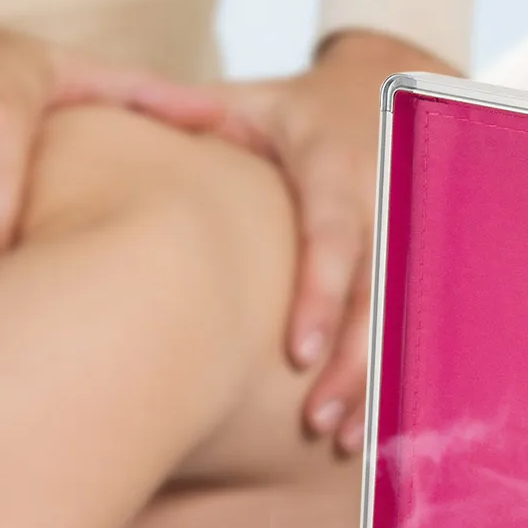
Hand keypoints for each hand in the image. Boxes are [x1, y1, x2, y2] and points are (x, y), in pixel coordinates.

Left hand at [128, 31, 456, 452]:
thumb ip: (190, 125)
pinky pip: (415, 325)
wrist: (384, 88)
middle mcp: (383, 200)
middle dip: (353, 361)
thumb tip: (106, 139)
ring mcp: (411, 234)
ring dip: (376, 381)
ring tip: (341, 438)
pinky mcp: (421, 260)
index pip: (334, 233)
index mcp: (335, 164)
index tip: (296, 355)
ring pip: (402, 316)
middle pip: (378, 292)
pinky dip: (397, 376)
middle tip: (317, 420)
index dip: (321, 294)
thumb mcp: (249, 102)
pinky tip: (375, 424)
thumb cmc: (293, 109)